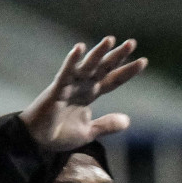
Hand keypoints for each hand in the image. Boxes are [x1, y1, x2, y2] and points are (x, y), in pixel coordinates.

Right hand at [19, 37, 146, 151]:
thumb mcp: (89, 132)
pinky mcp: (56, 90)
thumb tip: (128, 120)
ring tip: (111, 40)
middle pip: (103, 68)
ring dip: (99, 53)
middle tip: (132, 42)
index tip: (144, 61)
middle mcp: (82, 87)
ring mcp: (69, 86)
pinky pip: (66, 73)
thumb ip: (107, 124)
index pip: (112, 80)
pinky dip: (73, 61)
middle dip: (117, 56)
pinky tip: (80, 48)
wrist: (37, 142)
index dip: (127, 71)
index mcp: (90, 95)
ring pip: (87, 66)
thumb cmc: (59, 134)